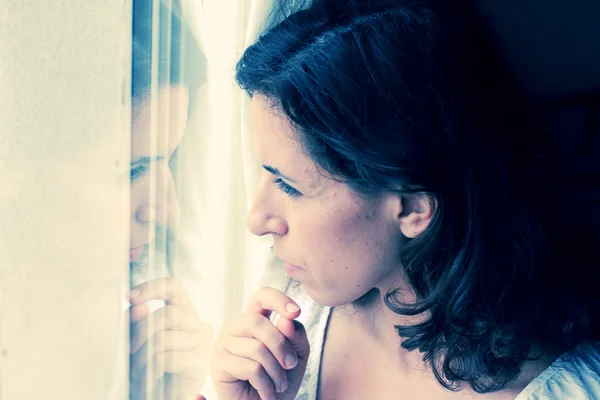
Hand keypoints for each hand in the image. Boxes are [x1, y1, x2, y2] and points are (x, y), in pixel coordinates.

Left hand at [128, 277, 213, 397]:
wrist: (165, 394)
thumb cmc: (153, 367)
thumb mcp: (140, 341)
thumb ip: (137, 322)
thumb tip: (137, 306)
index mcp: (184, 313)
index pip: (173, 287)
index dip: (151, 288)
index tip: (129, 297)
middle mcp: (198, 324)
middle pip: (168, 314)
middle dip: (140, 333)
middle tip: (129, 351)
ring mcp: (203, 343)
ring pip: (163, 338)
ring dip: (142, 357)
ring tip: (138, 369)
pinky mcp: (201, 363)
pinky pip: (167, 359)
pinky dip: (150, 370)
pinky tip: (150, 378)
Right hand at [211, 286, 309, 399]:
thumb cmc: (280, 379)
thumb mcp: (297, 354)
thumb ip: (296, 335)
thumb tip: (285, 320)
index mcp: (255, 320)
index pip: (261, 296)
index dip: (278, 299)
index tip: (296, 312)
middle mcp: (236, 328)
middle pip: (258, 322)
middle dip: (280, 345)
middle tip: (290, 365)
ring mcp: (224, 344)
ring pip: (256, 348)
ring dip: (276, 371)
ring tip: (279, 385)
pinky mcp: (219, 363)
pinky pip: (251, 368)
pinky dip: (266, 384)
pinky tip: (266, 392)